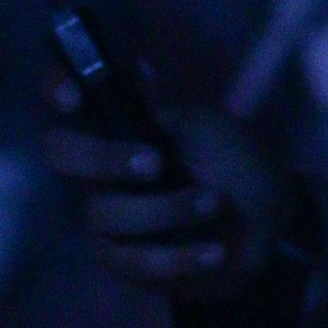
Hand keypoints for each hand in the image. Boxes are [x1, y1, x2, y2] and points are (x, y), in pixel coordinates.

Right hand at [41, 105, 291, 302]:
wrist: (269, 228)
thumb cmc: (235, 166)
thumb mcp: (209, 132)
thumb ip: (166, 112)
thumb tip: (138, 65)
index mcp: (120, 125)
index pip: (68, 95)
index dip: (58, 88)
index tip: (74, 98)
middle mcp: (100, 166)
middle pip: (62, 154)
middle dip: (101, 157)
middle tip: (154, 163)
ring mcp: (106, 214)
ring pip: (104, 213)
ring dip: (165, 210)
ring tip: (215, 204)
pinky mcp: (123, 260)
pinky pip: (132, 262)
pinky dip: (177, 257)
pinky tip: (215, 252)